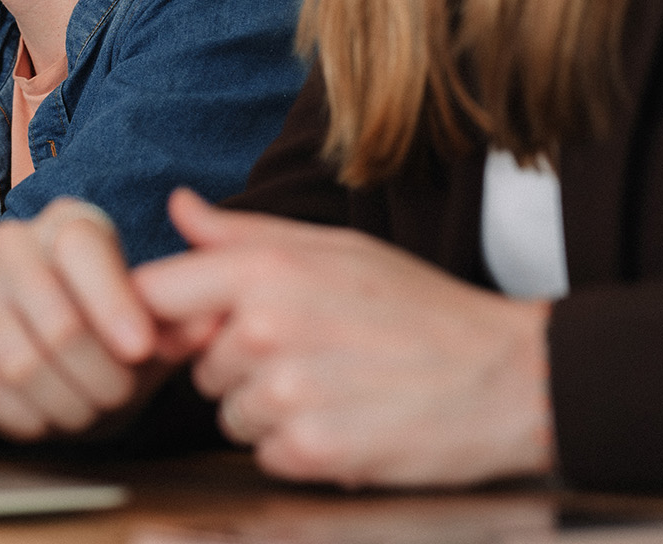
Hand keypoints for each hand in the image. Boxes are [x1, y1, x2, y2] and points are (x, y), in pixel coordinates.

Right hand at [0, 198, 187, 441]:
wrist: (65, 358)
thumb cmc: (117, 334)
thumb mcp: (161, 325)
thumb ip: (186, 318)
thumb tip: (210, 316)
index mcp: (70, 224)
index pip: (80, 248)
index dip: (112, 303)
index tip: (139, 350)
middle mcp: (13, 243)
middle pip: (54, 318)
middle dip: (96, 375)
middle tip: (117, 397)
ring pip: (17, 360)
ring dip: (62, 402)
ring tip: (86, 410)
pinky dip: (19, 415)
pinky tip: (44, 419)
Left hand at [135, 189, 554, 487]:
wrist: (511, 376)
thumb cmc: (420, 307)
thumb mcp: (334, 248)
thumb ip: (243, 233)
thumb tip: (177, 207)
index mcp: (264, 269)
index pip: (151, 295)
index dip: (164, 316)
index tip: (198, 325)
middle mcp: (265, 329)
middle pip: (195, 362)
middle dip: (236, 363)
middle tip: (310, 350)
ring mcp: (287, 395)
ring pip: (229, 414)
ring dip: (268, 409)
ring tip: (334, 386)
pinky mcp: (312, 453)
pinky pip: (265, 455)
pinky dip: (298, 448)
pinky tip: (347, 422)